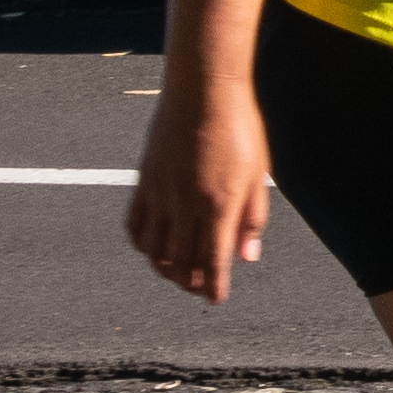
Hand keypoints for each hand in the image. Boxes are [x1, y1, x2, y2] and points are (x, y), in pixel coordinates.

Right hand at [126, 86, 274, 304]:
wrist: (202, 92)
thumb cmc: (239, 128)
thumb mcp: (258, 173)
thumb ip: (252, 217)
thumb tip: (247, 257)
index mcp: (219, 204)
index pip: (214, 261)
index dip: (214, 286)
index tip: (216, 300)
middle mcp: (186, 205)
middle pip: (181, 262)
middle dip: (190, 283)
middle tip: (199, 288)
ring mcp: (160, 194)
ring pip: (154, 250)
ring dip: (164, 269)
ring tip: (178, 273)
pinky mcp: (143, 182)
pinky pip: (135, 225)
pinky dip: (142, 244)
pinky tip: (153, 248)